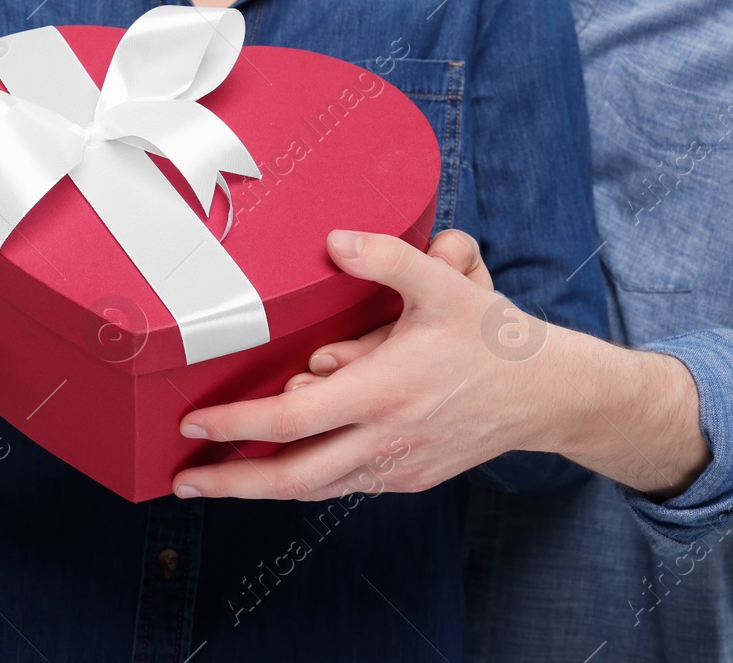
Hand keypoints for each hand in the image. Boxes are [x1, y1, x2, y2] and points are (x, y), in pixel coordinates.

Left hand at [172, 228, 555, 501]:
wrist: (548, 393)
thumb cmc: (492, 339)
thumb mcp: (443, 284)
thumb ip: (386, 258)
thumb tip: (334, 242)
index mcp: (383, 392)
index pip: (290, 419)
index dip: (236, 424)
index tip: (196, 423)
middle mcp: (385, 439)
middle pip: (290, 478)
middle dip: (230, 482)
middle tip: (184, 477)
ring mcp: (397, 466)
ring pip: (316, 489)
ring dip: (265, 487)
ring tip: (223, 477)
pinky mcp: (410, 478)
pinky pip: (346, 484)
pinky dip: (310, 480)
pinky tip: (287, 468)